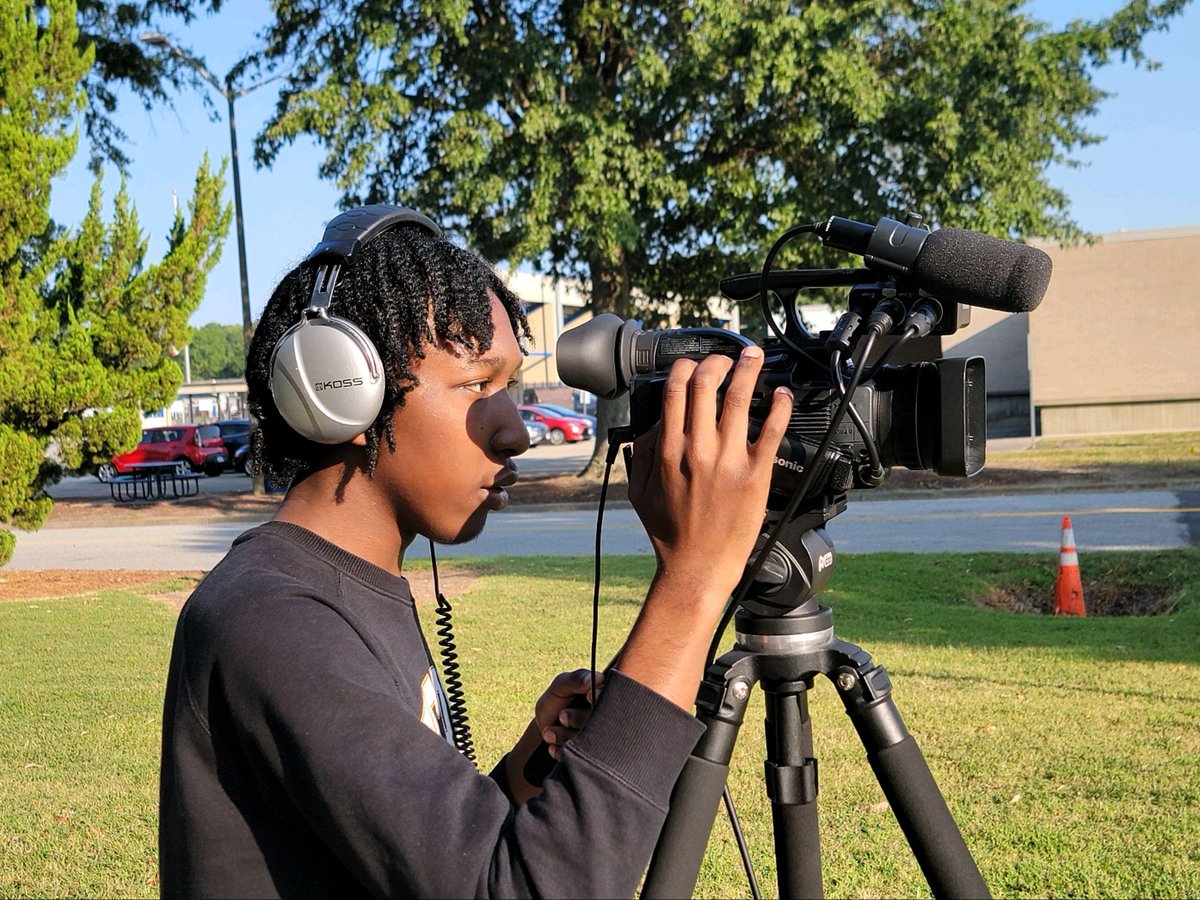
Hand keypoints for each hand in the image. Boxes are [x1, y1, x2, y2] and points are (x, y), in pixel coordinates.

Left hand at [534, 668, 601, 759]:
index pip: (615, 698)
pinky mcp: (590, 759)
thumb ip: (576, 679)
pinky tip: (552, 745)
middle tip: (562, 715)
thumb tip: (599, 678)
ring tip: (549, 731)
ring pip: (592, 742)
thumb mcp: (561, 686)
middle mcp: (610, 721)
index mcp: (608, 699)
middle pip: (605, 721)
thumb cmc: (557, 701)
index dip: (602, 697)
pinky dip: (563, 751)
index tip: (587, 696)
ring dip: (566, 736)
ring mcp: (602, 742)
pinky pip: (581, 758)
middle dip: (580, 719)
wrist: (546, 728)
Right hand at [627, 345, 792, 604]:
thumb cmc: (670, 534)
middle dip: (717, 362)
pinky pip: (770, 430)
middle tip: (726, 358)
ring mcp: (727, 460)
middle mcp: (697, 450)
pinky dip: (777, 406)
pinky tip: (780, 393)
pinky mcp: (755, 474)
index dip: (685, 368)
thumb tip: (649, 427)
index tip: (693, 364)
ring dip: (748, 369)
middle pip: (706, 385)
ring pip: (738, 398)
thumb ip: (640, 455)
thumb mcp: (639, 492)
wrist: (697, 566)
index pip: (675, 392)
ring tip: (754, 356)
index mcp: (667, 451)